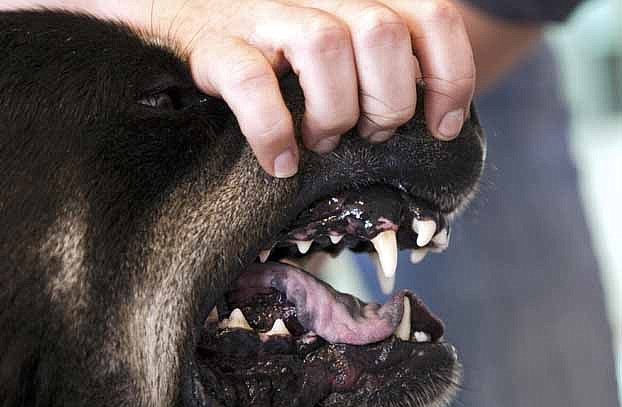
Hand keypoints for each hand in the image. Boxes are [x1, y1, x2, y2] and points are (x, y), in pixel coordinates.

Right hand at [108, 0, 476, 176]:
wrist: (186, 14)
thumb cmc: (280, 46)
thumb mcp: (341, 38)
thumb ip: (383, 60)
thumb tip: (432, 112)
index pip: (432, 16)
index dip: (449, 75)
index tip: (441, 126)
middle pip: (382, 35)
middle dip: (386, 102)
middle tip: (367, 132)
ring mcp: (266, 13)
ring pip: (325, 48)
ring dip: (333, 114)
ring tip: (321, 142)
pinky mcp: (219, 44)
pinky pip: (252, 83)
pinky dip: (272, 131)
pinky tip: (281, 163)